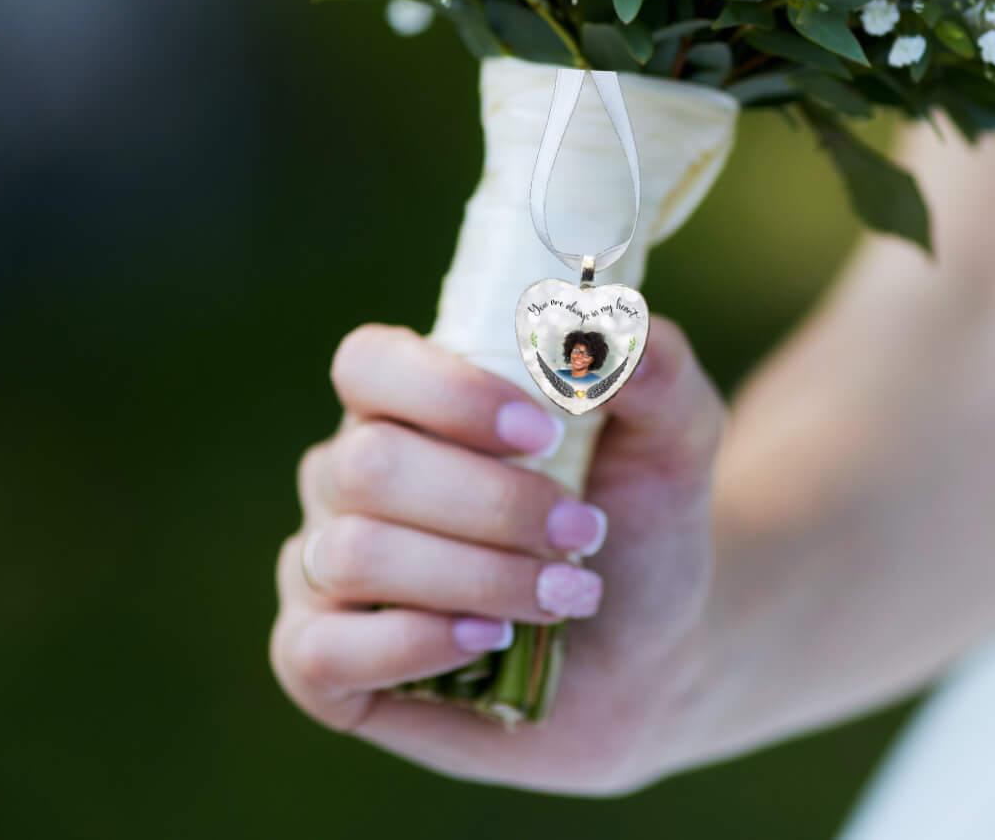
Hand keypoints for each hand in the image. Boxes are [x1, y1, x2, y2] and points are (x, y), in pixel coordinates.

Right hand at [271, 316, 726, 792]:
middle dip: (490, 504)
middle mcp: (351, 472)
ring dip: (477, 576)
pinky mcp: (320, 662)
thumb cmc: (640, 520)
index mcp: (411, 399)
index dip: (447, 394)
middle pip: (369, 465)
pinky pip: (319, 651)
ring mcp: (325, 565)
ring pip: (353, 555)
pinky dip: (414, 643)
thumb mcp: (675, 433)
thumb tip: (613, 333)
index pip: (370, 364)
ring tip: (568, 593)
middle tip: (585, 532)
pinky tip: (490, 641)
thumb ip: (655, 365)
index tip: (545, 432)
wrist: (649, 648)